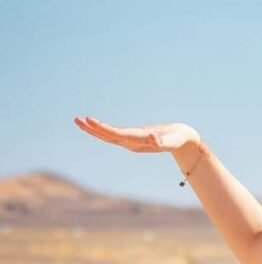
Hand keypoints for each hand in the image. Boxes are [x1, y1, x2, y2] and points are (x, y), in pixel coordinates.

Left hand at [74, 116, 199, 152]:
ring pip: (108, 136)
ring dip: (93, 129)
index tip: (90, 121)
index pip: (116, 135)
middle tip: (77, 120)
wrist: (182, 143)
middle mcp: (131, 143)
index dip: (103, 128)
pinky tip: (93, 125)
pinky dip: (101, 129)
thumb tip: (152, 139)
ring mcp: (131, 142)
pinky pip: (112, 134)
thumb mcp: (172, 140)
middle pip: (108, 137)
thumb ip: (162, 141)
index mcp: (138, 142)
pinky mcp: (132, 139)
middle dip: (92, 129)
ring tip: (78, 120)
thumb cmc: (178, 138)